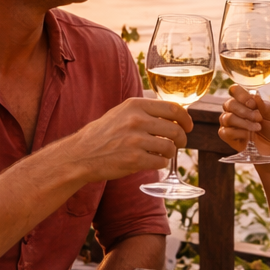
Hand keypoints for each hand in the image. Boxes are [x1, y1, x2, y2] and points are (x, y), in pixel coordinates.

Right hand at [67, 96, 191, 181]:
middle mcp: (136, 120)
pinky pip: (161, 162)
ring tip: (162, 154)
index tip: (188, 126)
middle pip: (175, 129)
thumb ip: (144, 111)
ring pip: (170, 147)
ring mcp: (135, 141)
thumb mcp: (121, 113)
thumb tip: (174, 114)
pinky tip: (152, 162)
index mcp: (135, 105)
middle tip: (180, 143)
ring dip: (170, 153)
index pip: (173, 108)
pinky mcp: (134, 160)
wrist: (81, 154)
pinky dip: (160, 164)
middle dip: (182, 138)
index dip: (185, 119)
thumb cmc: (102, 134)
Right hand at [219, 85, 269, 158]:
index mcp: (244, 101)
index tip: (253, 104)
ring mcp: (229, 123)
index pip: (234, 91)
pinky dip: (239, 133)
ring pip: (227, 118)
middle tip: (259, 118)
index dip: (241, 96)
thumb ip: (264, 105)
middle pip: (229, 104)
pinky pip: (225, 132)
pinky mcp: (228, 136)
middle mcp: (234, 110)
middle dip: (245, 111)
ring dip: (244, 123)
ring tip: (257, 128)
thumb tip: (255, 95)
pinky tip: (248, 136)